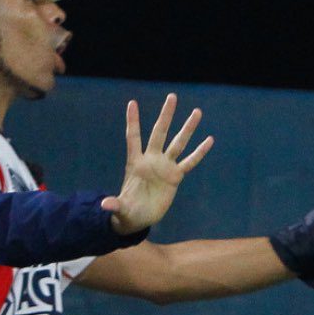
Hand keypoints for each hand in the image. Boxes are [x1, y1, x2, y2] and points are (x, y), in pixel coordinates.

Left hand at [102, 94, 212, 233]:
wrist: (138, 217)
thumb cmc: (127, 210)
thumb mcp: (120, 208)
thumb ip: (114, 205)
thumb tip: (104, 205)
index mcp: (135, 163)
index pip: (133, 138)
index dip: (133, 121)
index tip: (132, 103)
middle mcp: (151, 160)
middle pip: (159, 133)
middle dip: (165, 116)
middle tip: (172, 96)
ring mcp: (165, 167)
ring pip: (178, 143)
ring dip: (187, 128)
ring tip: (197, 112)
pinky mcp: (175, 177)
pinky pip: (190, 162)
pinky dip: (199, 152)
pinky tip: (209, 140)